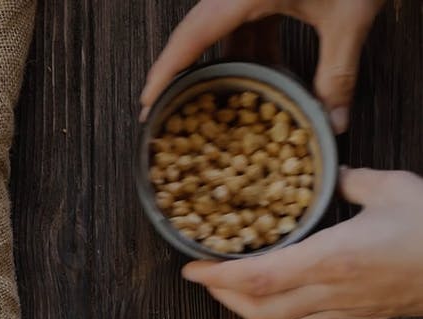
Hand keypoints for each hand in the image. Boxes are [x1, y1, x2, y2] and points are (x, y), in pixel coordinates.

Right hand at [141, 0, 383, 132]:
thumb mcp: (349, 17)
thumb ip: (339, 73)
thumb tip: (333, 122)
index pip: (192, 36)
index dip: (165, 72)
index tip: (147, 102)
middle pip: (201, 36)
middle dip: (189, 75)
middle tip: (175, 111)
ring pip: (226, 30)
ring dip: (229, 67)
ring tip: (224, 105)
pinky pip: (249, 21)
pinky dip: (253, 50)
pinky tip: (267, 75)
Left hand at [181, 168, 422, 318]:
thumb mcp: (391, 189)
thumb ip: (351, 182)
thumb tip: (330, 175)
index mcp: (332, 258)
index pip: (259, 278)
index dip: (218, 278)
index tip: (192, 270)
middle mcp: (331, 292)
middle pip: (259, 311)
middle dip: (223, 299)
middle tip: (206, 280)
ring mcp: (344, 309)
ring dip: (249, 308)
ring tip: (234, 287)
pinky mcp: (358, 315)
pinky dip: (280, 311)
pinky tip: (279, 296)